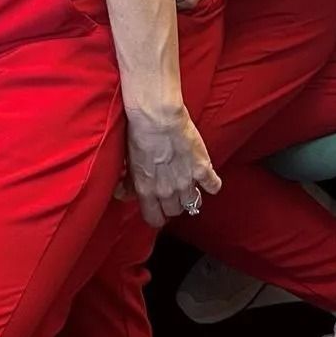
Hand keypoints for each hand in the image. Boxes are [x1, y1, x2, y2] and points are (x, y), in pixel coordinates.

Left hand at [123, 104, 221, 227]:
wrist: (157, 117)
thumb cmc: (139, 135)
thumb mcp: (129, 162)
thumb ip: (128, 182)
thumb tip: (122, 193)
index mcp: (147, 190)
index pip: (154, 219)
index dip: (156, 216)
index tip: (158, 211)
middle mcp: (167, 191)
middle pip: (174, 211)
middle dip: (173, 205)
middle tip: (172, 194)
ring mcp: (186, 181)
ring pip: (193, 203)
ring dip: (191, 196)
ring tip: (189, 186)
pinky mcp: (202, 169)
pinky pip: (213, 186)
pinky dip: (212, 184)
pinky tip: (208, 179)